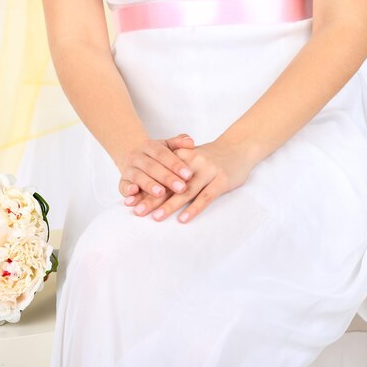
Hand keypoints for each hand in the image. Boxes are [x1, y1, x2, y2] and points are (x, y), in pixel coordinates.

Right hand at [117, 134, 195, 198]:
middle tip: (181, 188)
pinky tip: (134, 193)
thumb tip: (190, 142)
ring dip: (149, 185)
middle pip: (151, 166)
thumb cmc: (156, 154)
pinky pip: (123, 186)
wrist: (132, 156)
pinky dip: (127, 190)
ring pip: (138, 176)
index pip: (163, 154)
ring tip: (161, 193)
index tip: (189, 175)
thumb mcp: (167, 146)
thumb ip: (178, 143)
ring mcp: (128, 169)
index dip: (175, 164)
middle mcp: (137, 157)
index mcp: (149, 146)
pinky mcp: (122, 182)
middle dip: (166, 178)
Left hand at [124, 138, 257, 222]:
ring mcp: (208, 171)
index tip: (129, 202)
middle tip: (137, 212)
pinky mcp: (221, 181)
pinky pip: (205, 197)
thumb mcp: (188, 157)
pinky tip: (183, 219)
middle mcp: (192, 163)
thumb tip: (145, 189)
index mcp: (181, 157)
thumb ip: (170, 171)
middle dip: (151, 199)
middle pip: (168, 184)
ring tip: (156, 217)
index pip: (158, 176)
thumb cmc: (208, 157)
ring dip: (169, 205)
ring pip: (185, 191)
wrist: (238, 147)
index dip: (143, 189)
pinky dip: (193, 209)